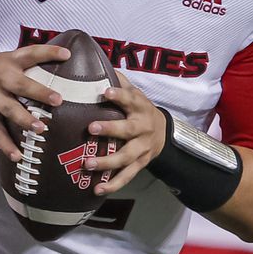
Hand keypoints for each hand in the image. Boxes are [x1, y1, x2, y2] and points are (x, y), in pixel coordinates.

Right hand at [0, 45, 68, 161]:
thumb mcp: (0, 61)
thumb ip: (22, 68)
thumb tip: (53, 73)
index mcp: (7, 62)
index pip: (30, 53)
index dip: (48, 52)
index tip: (66, 55)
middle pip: (20, 84)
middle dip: (39, 92)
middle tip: (57, 100)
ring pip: (8, 108)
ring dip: (24, 119)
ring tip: (40, 128)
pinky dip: (6, 144)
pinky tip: (17, 155)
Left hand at [85, 74, 166, 195]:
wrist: (164, 132)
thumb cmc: (139, 109)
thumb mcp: (134, 92)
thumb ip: (118, 81)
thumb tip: (94, 63)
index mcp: (140, 107)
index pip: (131, 98)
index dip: (120, 95)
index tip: (106, 92)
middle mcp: (143, 127)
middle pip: (128, 130)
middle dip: (110, 129)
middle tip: (91, 128)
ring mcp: (143, 148)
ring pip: (126, 156)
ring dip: (107, 162)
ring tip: (87, 163)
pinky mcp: (141, 164)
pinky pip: (127, 176)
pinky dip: (113, 184)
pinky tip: (97, 189)